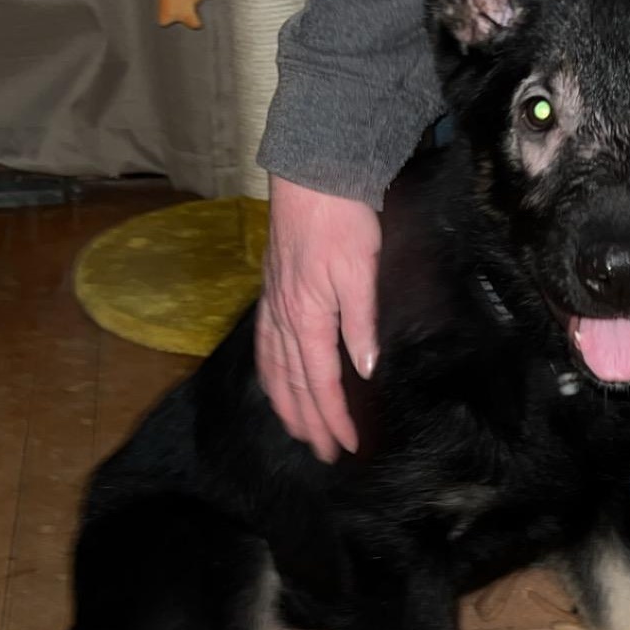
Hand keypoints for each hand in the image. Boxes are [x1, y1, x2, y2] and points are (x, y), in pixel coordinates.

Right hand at [256, 175, 380, 462]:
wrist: (311, 175)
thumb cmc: (342, 220)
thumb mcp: (362, 271)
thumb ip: (361, 324)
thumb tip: (364, 369)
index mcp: (307, 317)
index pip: (322, 382)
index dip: (334, 418)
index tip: (347, 445)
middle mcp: (283, 318)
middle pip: (293, 384)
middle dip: (309, 423)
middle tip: (325, 454)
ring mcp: (273, 305)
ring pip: (274, 369)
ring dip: (286, 404)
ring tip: (298, 431)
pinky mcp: (272, 292)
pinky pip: (265, 346)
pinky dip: (270, 373)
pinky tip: (274, 380)